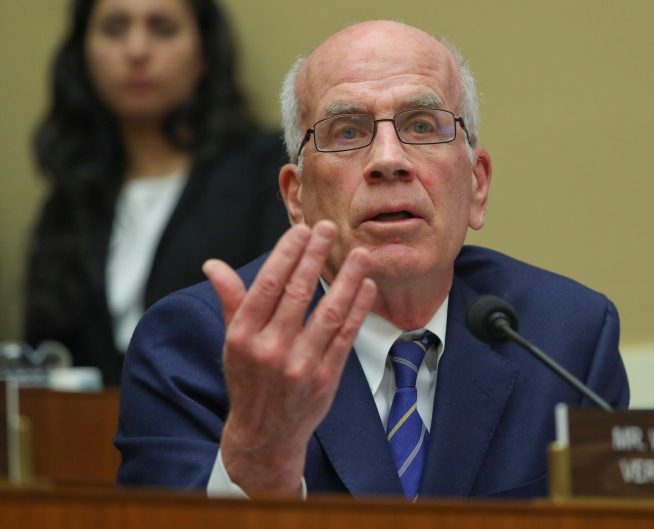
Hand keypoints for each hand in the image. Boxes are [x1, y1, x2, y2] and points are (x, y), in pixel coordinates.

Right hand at [203, 221, 376, 495]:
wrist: (265, 436)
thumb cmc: (249, 381)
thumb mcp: (232, 343)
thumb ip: (231, 301)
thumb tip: (213, 265)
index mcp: (243, 336)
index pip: (267, 284)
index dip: (286, 254)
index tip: (300, 230)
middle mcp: (270, 350)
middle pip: (298, 292)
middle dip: (314, 256)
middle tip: (327, 228)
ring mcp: (300, 366)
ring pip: (329, 312)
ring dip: (347, 279)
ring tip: (359, 253)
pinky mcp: (326, 379)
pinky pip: (346, 336)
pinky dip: (359, 309)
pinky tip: (366, 286)